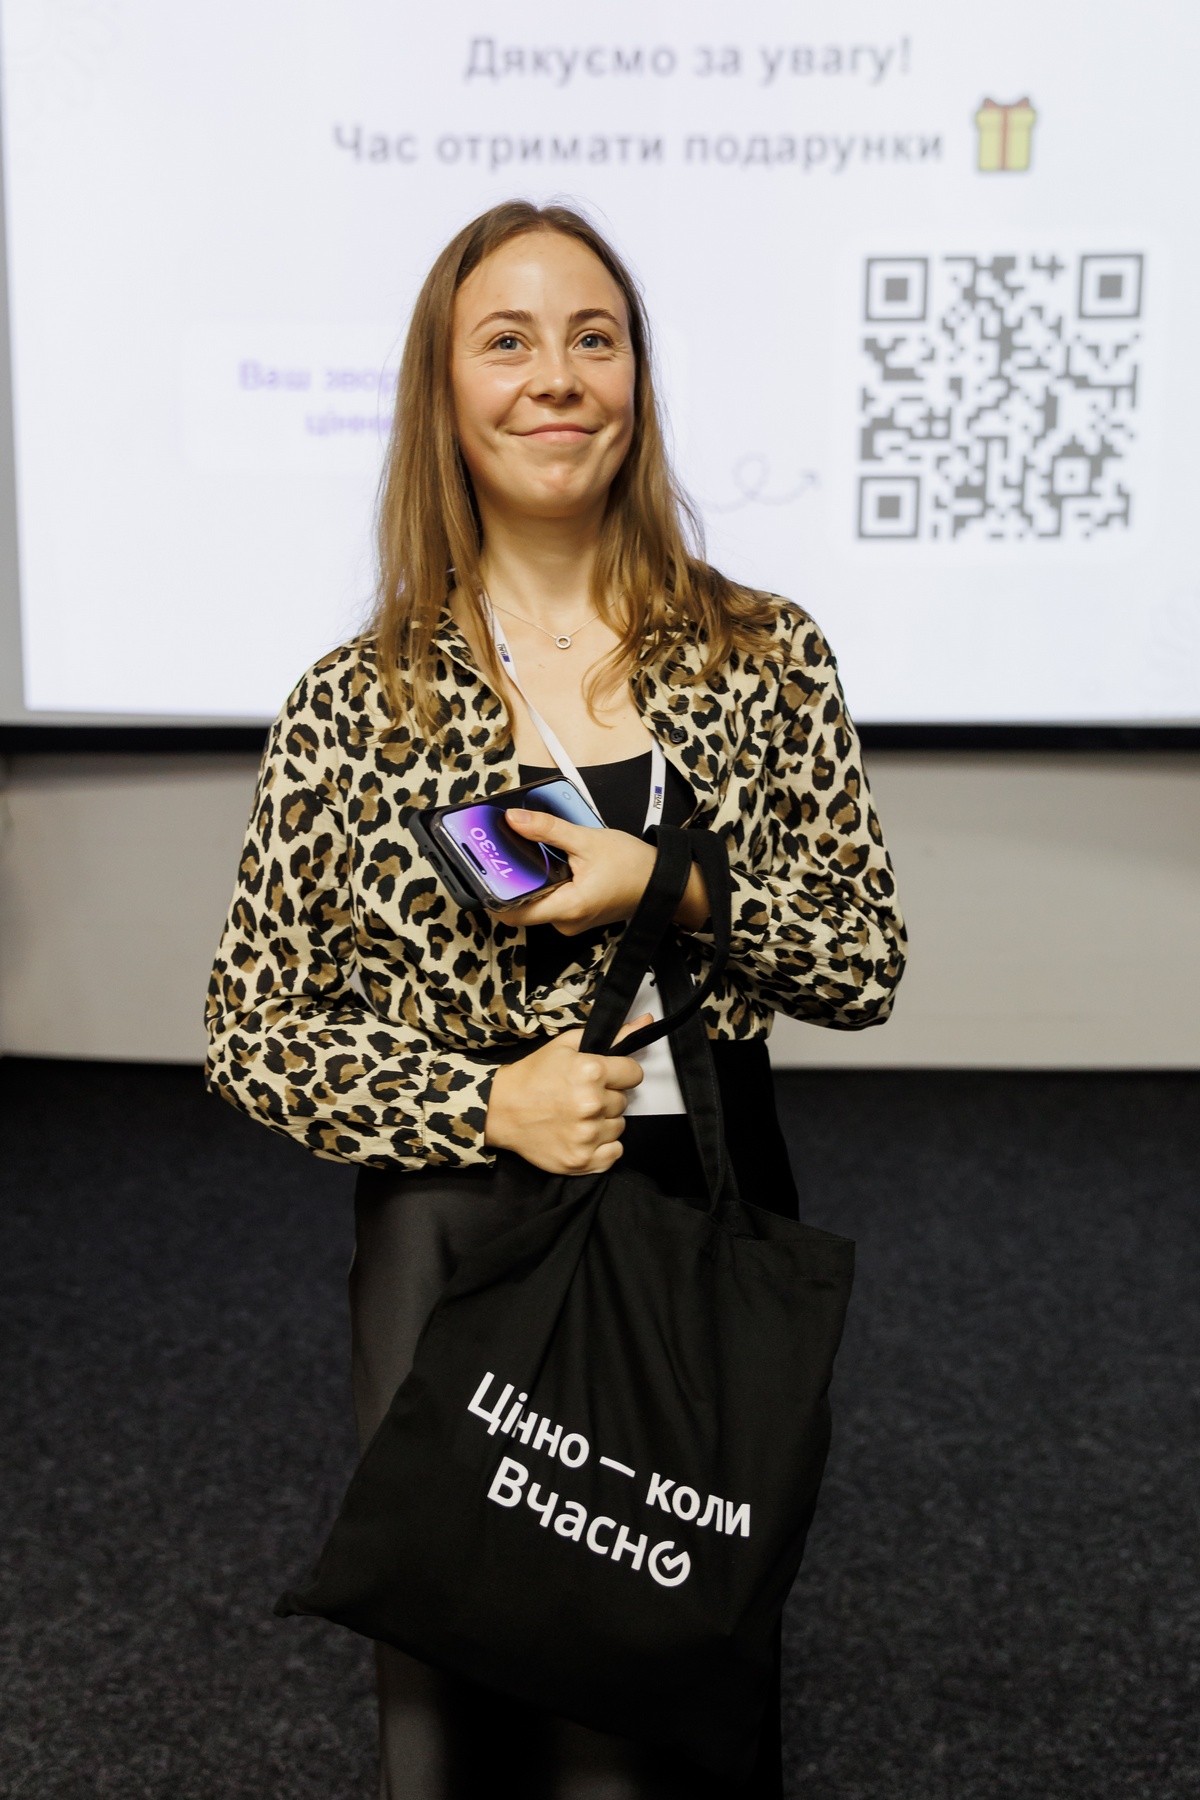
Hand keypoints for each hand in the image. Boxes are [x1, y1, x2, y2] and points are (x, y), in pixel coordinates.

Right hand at [484, 1016, 651, 1173]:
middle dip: (607, 1097)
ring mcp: (587, 1135)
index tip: (603, 1077)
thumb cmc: (534, 1075)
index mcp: (591, 1071)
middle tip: (581, 1096)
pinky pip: (615, 1153)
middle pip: (624, 1101)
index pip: (635, 1074)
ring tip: (578, 1116)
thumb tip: (647, 1022)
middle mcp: (591, 1104)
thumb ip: (613, 1035)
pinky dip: (603, 1147)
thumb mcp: (568, 1045)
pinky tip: (583, 1136)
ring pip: (619, 1127)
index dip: (620, 1074)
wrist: (501, 1109)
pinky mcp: (582, 1160)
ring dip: (604, 1122)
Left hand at [496, 811, 708, 934]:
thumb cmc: (634, 866)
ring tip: (530, 848)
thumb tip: (514, 820)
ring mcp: (571, 920)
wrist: (665, 882)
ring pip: (536, 901)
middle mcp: (565, 922)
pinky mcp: (576, 914)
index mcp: (567, 908)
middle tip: (502, 848)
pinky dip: (546, 880)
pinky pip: (551, 899)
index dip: (493, 892)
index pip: (512, 912)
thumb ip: (548, 830)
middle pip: (521, 905)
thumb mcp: (588, 840)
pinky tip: (551, 859)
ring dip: (531, 877)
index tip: (483, 869)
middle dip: (512, 878)